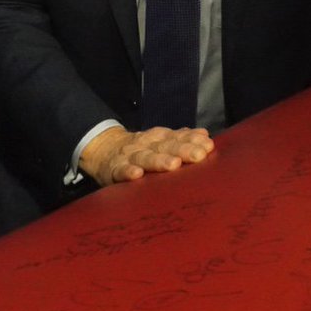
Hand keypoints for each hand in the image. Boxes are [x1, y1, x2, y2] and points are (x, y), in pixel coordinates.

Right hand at [79, 125, 214, 186]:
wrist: (102, 149)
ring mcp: (129, 156)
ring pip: (145, 157)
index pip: (177, 137)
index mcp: (158, 138)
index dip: (192, 140)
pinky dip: (128, 172)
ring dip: (159, 160)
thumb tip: (205, 135)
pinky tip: (136, 175)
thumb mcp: (160, 141)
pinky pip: (121, 171)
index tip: (208, 145)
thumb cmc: (140, 149)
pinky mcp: (114, 169)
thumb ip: (181, 139)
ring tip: (173, 165)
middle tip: (199, 155)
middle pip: (165, 146)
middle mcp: (146, 144)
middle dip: (183, 150)